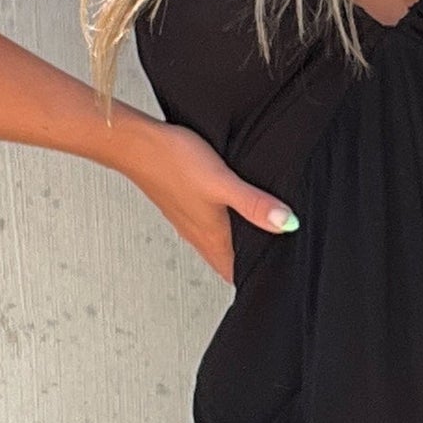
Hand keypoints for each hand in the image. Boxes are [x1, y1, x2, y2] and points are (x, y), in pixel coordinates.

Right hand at [118, 117, 298, 282]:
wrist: (135, 144)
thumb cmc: (173, 161)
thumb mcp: (222, 182)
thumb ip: (254, 204)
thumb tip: (286, 223)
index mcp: (213, 237)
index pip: (236, 274)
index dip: (256, 277)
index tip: (277, 277)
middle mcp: (200, 236)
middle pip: (228, 263)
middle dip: (248, 266)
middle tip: (271, 261)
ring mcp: (189, 222)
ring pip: (217, 247)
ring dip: (234, 248)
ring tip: (255, 242)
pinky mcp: (182, 207)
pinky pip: (205, 228)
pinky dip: (221, 229)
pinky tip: (227, 215)